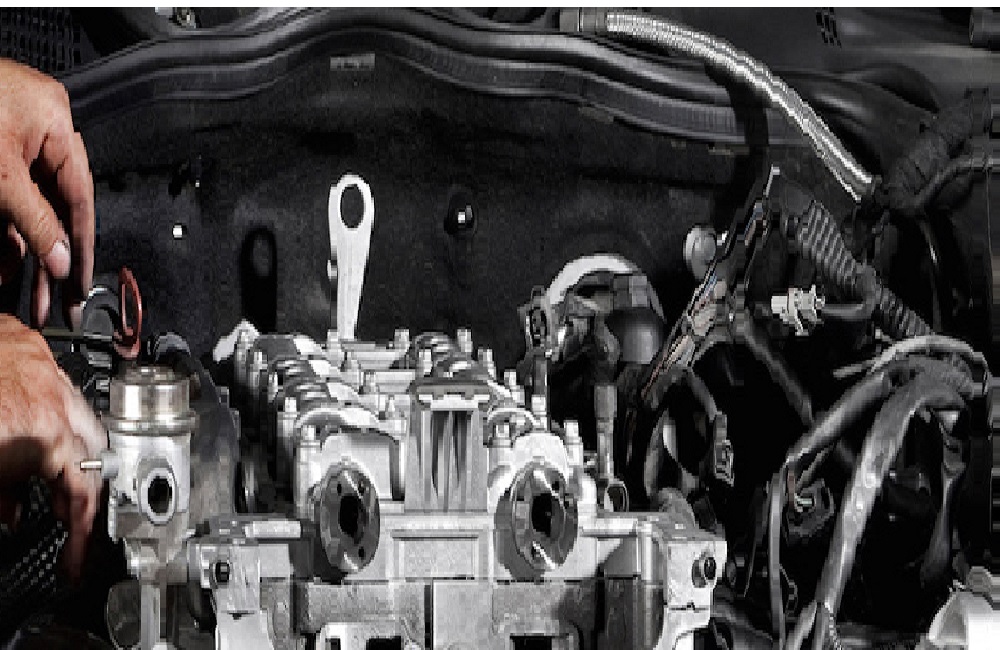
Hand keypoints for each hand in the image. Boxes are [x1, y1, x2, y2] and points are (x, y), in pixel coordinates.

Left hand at [0, 58, 94, 327]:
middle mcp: (36, 128)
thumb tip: (60, 260)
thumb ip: (35, 222)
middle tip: (61, 302)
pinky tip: (4, 266)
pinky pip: (4, 199)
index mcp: (53, 121)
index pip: (79, 194)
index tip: (80, 284)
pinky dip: (3, 233)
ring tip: (31, 296)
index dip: (82, 244)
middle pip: (55, 207)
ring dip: (26, 254)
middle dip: (54, 259)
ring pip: (28, 209)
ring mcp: (8, 140)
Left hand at [0, 315, 105, 579]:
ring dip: (73, 443)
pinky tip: (34, 417)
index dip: (83, 531)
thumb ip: (3, 497)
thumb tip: (13, 513)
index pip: (84, 491)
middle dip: (83, 481)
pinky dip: (54, 407)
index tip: (77, 554)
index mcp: (47, 438)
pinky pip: (60, 383)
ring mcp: (48, 373)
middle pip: (94, 450)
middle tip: (65, 509)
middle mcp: (59, 403)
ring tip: (50, 467)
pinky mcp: (32, 350)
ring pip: (83, 413)